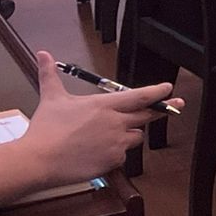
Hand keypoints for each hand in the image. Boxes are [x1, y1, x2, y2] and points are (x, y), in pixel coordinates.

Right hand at [21, 52, 171, 186]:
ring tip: (105, 136)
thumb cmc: (46, 130)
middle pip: (146, 115)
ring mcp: (116, 143)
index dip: (157, 92)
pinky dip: (114, 153)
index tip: (168, 88)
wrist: (39, 160)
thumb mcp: (51, 98)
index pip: (139, 96)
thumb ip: (50, 74)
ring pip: (135, 137)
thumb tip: (43, 54)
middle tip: (176, 105)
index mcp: (104, 105)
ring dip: (128, 134)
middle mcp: (115, 122)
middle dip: (162, 110)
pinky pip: (122, 156)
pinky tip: (97, 152)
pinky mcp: (113, 161)